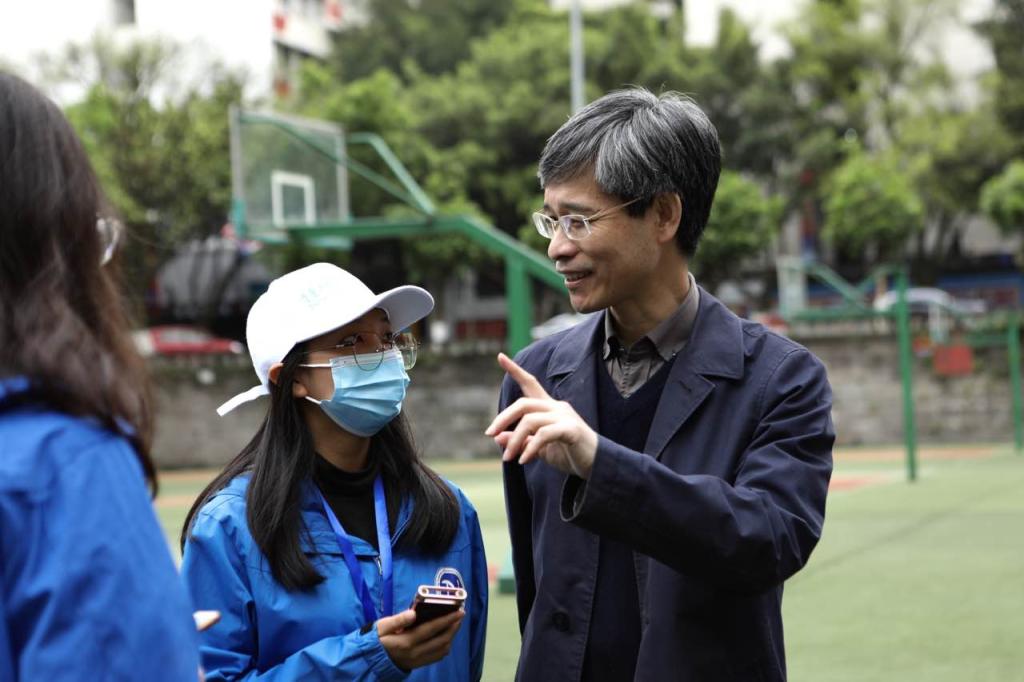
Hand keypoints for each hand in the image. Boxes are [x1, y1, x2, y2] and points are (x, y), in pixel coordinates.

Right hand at [377, 608, 463, 670]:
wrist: (371, 661)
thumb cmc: (377, 639)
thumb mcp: (382, 626)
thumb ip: (398, 620)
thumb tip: (413, 613)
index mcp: (406, 641)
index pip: (432, 629)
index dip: (447, 620)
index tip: (459, 611)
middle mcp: (415, 653)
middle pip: (442, 640)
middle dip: (453, 627)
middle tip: (460, 615)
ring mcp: (418, 660)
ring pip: (442, 650)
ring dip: (451, 636)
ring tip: (454, 624)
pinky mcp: (418, 664)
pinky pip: (437, 657)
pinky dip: (445, 646)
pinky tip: (446, 637)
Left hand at [485, 352, 597, 478]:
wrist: (597, 466)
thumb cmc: (569, 455)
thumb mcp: (540, 449)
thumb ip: (521, 441)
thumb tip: (498, 437)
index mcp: (549, 408)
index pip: (530, 384)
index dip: (515, 370)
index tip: (500, 356)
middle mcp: (556, 407)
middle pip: (523, 404)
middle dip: (503, 418)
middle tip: (490, 434)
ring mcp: (565, 416)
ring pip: (530, 420)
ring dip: (514, 440)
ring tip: (508, 458)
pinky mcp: (571, 429)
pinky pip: (543, 435)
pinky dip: (530, 448)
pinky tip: (524, 460)